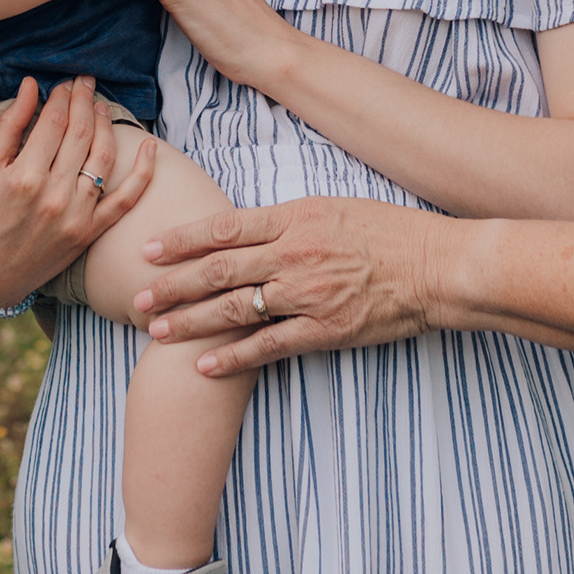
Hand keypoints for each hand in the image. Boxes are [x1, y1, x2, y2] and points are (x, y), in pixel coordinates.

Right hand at [0, 75, 159, 309]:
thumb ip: (9, 124)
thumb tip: (31, 85)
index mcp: (24, 176)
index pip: (53, 122)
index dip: (62, 97)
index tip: (63, 84)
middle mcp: (55, 195)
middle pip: (80, 134)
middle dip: (84, 101)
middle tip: (85, 82)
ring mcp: (77, 215)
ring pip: (104, 157)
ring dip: (107, 125)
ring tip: (101, 105)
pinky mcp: (91, 232)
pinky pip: (125, 200)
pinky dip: (143, 173)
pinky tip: (150, 147)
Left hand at [132, 196, 452, 373]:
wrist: (437, 267)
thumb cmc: (391, 232)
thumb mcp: (335, 208)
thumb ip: (289, 220)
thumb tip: (248, 229)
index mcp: (295, 218)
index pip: (224, 228)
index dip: (182, 240)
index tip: (149, 250)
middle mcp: (294, 254)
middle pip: (218, 270)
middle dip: (172, 286)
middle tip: (136, 297)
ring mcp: (307, 294)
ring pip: (234, 309)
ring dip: (191, 322)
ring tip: (157, 332)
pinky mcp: (325, 329)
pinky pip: (269, 346)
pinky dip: (233, 357)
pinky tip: (204, 366)